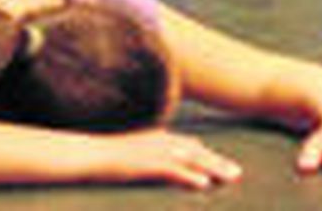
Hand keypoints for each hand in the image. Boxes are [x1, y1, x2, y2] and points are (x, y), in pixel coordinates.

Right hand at [93, 129, 242, 190]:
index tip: (224, 164)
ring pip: (191, 159)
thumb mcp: (131, 154)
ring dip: (212, 168)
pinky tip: (203, 185)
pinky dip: (189, 176)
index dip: (208, 155)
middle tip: (238, 173)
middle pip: (196, 151)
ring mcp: (152, 151)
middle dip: (218, 162)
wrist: (83, 153)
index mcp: (157, 137)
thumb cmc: (103, 158)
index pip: (190, 145)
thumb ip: (148, 158)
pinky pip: (172, 170)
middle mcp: (159, 141)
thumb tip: (159, 168)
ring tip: (230, 178)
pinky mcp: (144, 164)